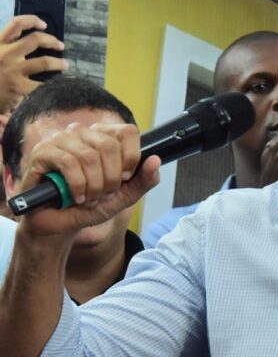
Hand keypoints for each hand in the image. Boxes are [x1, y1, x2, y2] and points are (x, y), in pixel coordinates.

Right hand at [0, 15, 67, 112]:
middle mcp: (6, 54)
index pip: (16, 24)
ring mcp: (13, 71)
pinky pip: (42, 84)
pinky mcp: (18, 88)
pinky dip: (51, 84)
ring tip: (65, 65)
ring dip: (58, 63)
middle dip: (52, 41)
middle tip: (60, 46)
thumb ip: (3, 48)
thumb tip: (20, 44)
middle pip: (36, 40)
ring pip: (45, 62)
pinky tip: (56, 86)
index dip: (32, 20)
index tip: (43, 24)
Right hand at [15, 122, 158, 237]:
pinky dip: (77, 185)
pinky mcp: (43, 152)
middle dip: (111, 178)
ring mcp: (61, 139)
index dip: (130, 158)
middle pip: (109, 146)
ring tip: (89, 199)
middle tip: (104, 195)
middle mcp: (84, 132)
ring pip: (89, 156)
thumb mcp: (122, 196)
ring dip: (93, 186)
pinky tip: (76, 197)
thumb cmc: (90, 205)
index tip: (124, 178)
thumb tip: (156, 160)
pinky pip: (68, 162)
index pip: (127, 132)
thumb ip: (143, 180)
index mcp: (105, 136)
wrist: (58, 223)